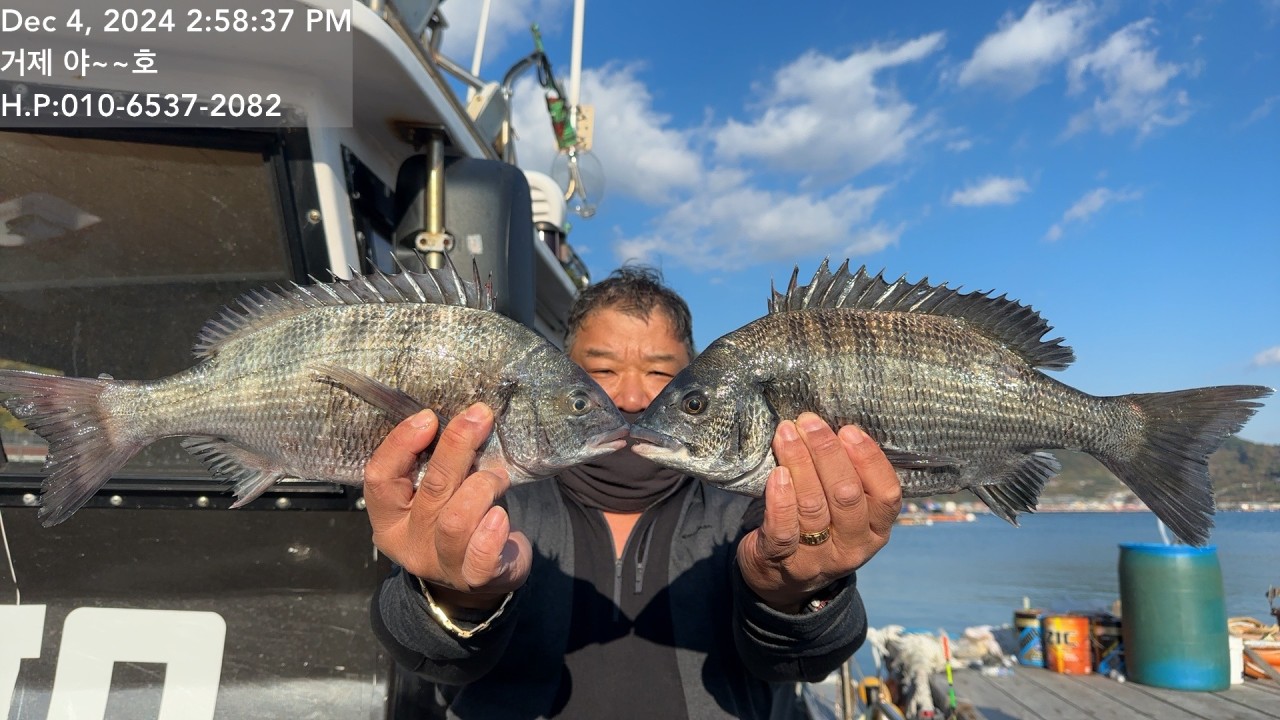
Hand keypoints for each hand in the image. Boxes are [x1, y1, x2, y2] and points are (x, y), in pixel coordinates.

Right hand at [364, 403, 530, 609]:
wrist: (479, 577)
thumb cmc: (457, 518)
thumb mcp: (437, 493)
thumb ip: (438, 464)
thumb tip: (462, 417)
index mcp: (389, 518)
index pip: (379, 478)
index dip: (400, 444)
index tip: (429, 417)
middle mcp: (409, 542)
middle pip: (430, 489)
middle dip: (456, 446)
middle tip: (480, 417)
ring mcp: (440, 563)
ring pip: (456, 519)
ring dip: (483, 486)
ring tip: (498, 477)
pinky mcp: (474, 578)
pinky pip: (480, 555)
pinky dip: (492, 531)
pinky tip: (500, 516)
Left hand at [736, 413, 901, 612]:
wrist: (779, 579)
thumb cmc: (818, 527)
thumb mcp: (845, 512)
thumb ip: (849, 478)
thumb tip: (834, 427)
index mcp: (876, 530)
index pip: (887, 494)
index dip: (869, 459)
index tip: (848, 429)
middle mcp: (853, 546)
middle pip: (846, 495)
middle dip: (827, 453)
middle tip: (808, 422)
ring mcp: (818, 557)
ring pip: (813, 506)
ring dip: (799, 463)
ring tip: (787, 433)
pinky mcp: (782, 561)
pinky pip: (783, 529)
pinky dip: (780, 499)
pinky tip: (777, 473)